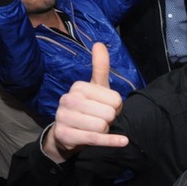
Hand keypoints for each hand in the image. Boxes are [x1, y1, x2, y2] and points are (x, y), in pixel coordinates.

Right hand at [44, 43, 128, 161]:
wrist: (67, 133)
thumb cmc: (88, 108)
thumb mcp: (96, 88)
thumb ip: (100, 67)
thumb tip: (99, 44)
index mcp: (79, 86)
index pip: (116, 99)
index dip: (116, 108)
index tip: (106, 108)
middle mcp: (68, 99)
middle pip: (109, 113)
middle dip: (110, 120)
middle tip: (101, 119)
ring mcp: (63, 117)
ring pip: (102, 126)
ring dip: (106, 131)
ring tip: (96, 128)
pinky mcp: (64, 134)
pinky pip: (95, 139)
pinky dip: (112, 141)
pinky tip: (122, 141)